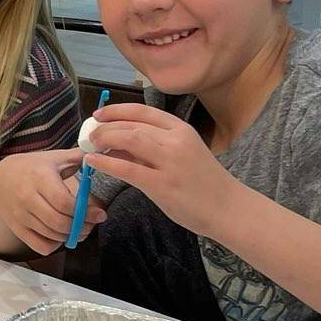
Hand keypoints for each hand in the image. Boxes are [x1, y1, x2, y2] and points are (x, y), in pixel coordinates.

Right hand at [0, 148, 103, 254]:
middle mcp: (27, 197)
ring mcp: (20, 215)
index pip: (64, 202)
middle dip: (81, 227)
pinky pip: (40, 246)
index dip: (85, 212)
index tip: (100, 214)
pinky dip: (54, 245)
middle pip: (59, 222)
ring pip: (52, 235)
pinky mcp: (17, 229)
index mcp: (39, 178)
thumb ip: (75, 157)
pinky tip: (59, 235)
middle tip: (91, 225)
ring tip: (79, 229)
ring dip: (71, 236)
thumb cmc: (30, 168)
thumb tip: (98, 154)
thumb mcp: (51, 158)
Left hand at [83, 103, 242, 236]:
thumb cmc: (205, 182)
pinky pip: (128, 169)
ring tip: (91, 145)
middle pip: (132, 124)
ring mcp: (170, 163)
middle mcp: (175, 141)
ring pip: (129, 139)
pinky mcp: (164, 185)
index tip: (99, 114)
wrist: (230, 210)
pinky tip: (93, 161)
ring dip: (105, 139)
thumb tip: (117, 139)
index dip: (116, 110)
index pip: (142, 110)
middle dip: (106, 127)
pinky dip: (106, 162)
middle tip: (90, 134)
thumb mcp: (184, 153)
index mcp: (180, 129)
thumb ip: (155, 145)